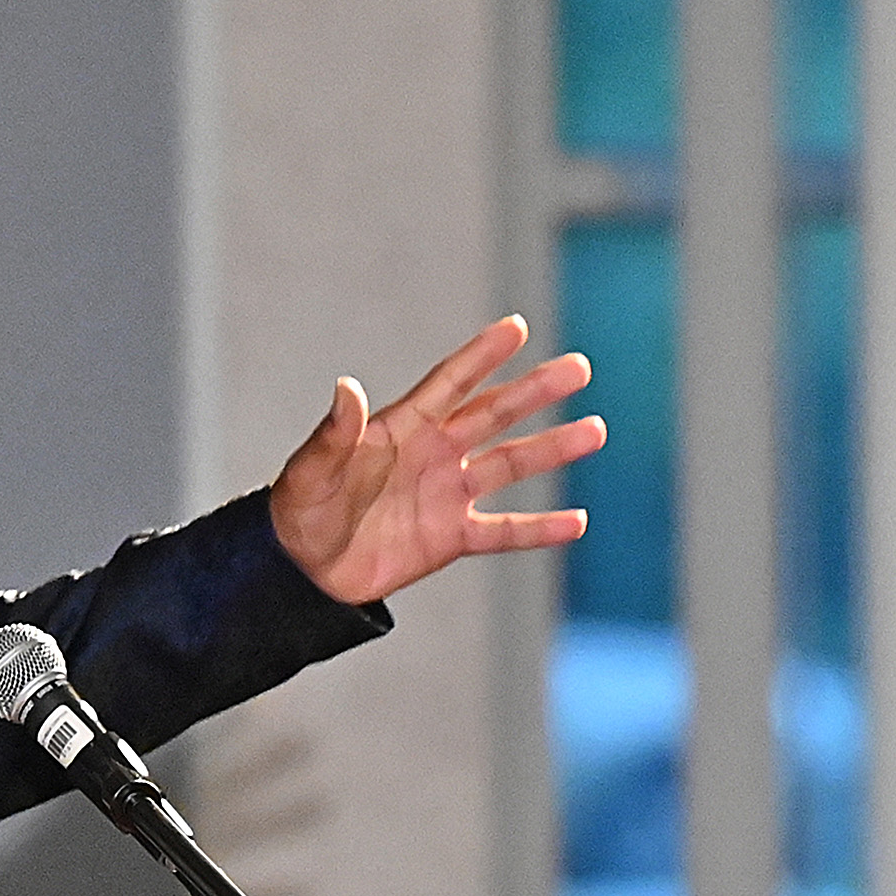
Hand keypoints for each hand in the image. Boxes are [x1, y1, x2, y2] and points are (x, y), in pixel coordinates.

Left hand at [268, 315, 604, 605]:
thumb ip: (335, 431)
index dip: (481, 356)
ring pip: (509, 466)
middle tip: (579, 368)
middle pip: (493, 415)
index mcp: (402, 427)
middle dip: (535, 392)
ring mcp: (446, 494)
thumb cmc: (301, 508)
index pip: (450, 383)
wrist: (302, 568)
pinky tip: (577, 522)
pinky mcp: (451, 537)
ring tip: (594, 431)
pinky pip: (504, 531)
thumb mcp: (313, 468)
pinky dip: (539, 529)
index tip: (516, 327)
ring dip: (551, 450)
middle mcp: (433, 453)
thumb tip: (347, 387)